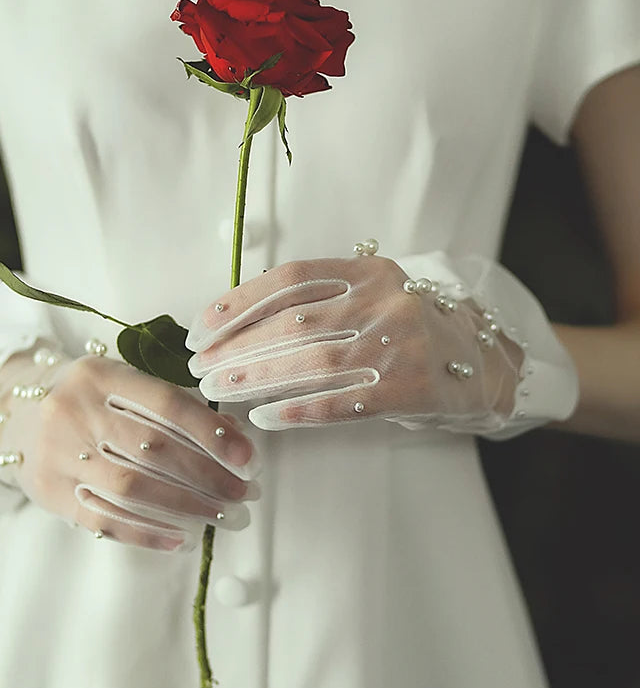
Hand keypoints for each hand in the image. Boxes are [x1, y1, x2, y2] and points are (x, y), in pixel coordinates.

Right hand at [0, 345, 258, 551]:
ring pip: (132, 488)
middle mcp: (74, 411)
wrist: (12, 413)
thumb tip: (233, 437)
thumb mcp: (122, 384)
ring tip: (222, 516)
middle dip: (208, 476)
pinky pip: (104, 520)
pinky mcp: (48, 492)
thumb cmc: (85, 398)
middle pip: (154, 450)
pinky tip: (181, 538)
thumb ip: (173, 405)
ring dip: (186, 506)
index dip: (212, 433)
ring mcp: (57, 454)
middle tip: (243, 493)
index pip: (167, 405)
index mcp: (101, 375)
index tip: (248, 458)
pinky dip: (148, 533)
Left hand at [185, 257, 524, 431]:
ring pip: (311, 361)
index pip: (289, 278)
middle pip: (292, 322)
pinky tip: (263, 417)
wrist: (488, 362)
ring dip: (255, 379)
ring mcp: (399, 344)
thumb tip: (240, 327)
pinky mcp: (410, 389)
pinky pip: (340, 402)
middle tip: (200, 368)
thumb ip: (322, 300)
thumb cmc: (412, 330)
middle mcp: (384, 300)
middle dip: (236, 348)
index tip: (201, 328)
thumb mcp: (374, 296)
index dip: (238, 302)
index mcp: (369, 269)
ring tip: (218, 393)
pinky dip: (295, 410)